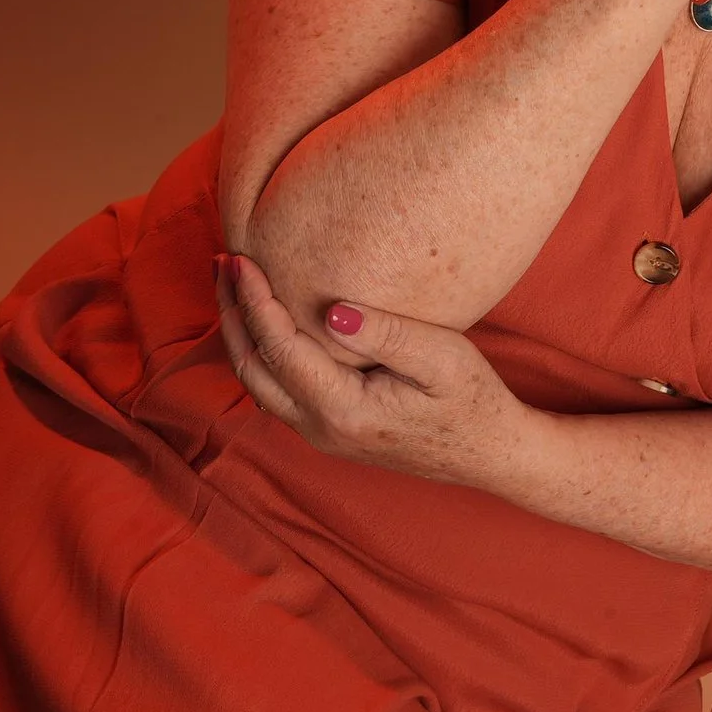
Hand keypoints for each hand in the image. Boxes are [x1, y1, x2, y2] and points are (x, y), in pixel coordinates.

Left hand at [214, 252, 543, 489]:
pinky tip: (265, 321)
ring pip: (258, 383)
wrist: (489, 453)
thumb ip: (386, 334)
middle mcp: (321, 429)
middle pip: (253, 367)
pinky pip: (276, 389)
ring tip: (233, 285)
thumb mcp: (443, 358)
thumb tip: (332, 311)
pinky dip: (260, 350)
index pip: (279, 347)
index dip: (254, 300)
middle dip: (232, 312)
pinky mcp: (328, 429)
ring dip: (241, 332)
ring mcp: (321, 434)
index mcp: (344, 410)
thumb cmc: (473, 399)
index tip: (241, 258)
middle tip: (222, 261)